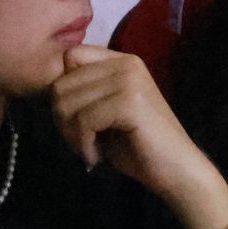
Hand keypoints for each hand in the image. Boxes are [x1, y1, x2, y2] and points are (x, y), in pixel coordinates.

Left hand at [50, 45, 227, 228]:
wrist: (177, 171)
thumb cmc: (138, 147)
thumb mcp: (105, 113)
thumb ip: (83, 95)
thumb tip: (49, 89)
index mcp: (121, 60)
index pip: (69, 57)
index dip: (63, 91)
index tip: (77, 121)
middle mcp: (126, 62)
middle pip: (62, 82)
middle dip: (62, 119)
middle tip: (81, 143)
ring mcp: (129, 79)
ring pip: (68, 101)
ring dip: (71, 134)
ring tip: (90, 150)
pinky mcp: (130, 101)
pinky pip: (84, 120)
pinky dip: (84, 145)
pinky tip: (97, 157)